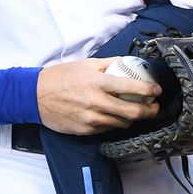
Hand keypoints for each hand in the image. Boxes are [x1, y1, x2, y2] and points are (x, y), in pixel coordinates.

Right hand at [37, 58, 160, 134]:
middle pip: (132, 113)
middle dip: (149, 111)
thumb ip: (108, 64)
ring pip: (122, 124)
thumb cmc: (60, 77)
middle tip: (154, 107)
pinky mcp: (86, 130)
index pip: (131, 88)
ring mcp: (91, 119)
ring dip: (132, 119)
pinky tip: (115, 117)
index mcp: (98, 82)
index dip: (149, 90)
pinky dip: (115, 123)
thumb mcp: (85, 64)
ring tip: (136, 112)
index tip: (157, 90)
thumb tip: (127, 63)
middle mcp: (96, 102)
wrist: (36, 95)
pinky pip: (107, 129)